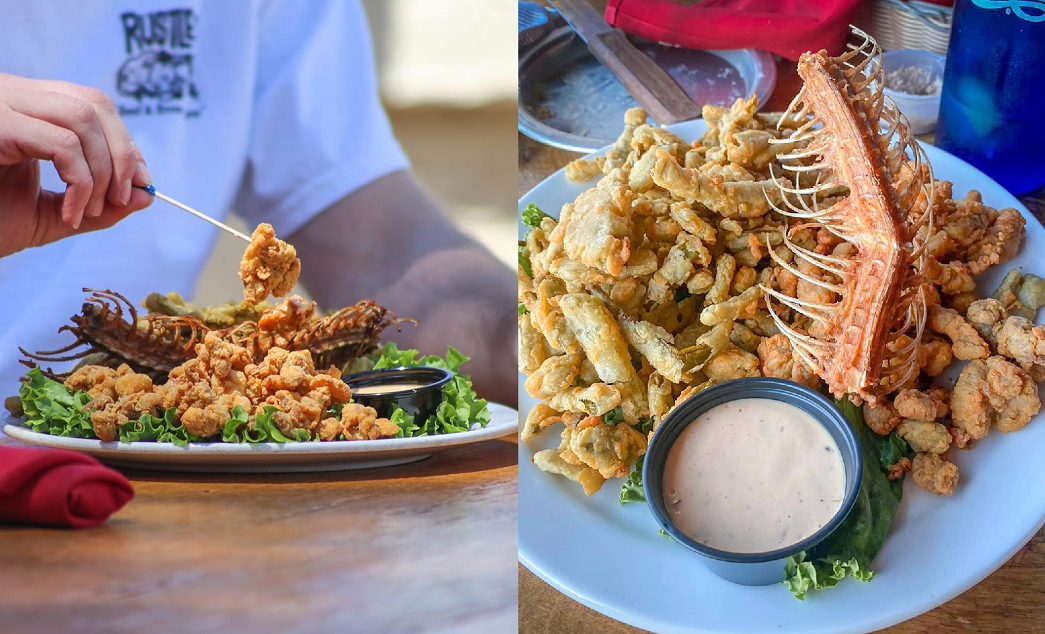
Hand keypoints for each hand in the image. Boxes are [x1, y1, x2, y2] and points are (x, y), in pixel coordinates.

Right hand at [0, 73, 153, 257]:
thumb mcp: (54, 216)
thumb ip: (99, 207)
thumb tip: (146, 196)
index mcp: (28, 110)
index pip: (94, 104)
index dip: (126, 143)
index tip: (141, 183)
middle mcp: (13, 96)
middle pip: (95, 103)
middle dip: (123, 154)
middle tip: (124, 198)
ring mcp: (2, 106)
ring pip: (82, 117)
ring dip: (103, 170)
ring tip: (90, 211)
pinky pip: (61, 144)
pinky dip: (81, 183)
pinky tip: (71, 214)